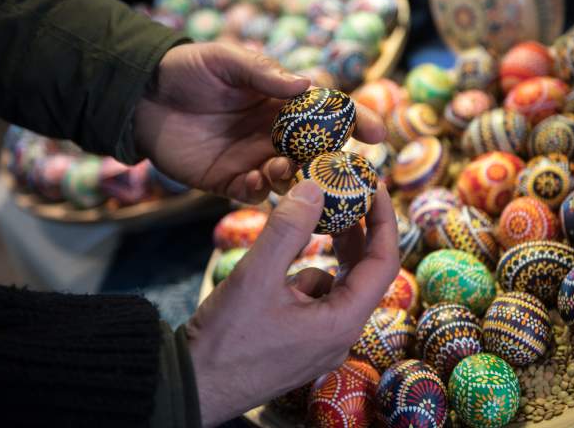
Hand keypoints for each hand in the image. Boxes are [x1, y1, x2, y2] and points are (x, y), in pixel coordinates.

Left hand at [134, 42, 384, 202]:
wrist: (139, 97)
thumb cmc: (186, 71)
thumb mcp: (225, 60)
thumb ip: (263, 74)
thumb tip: (306, 84)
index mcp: (282, 102)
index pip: (329, 113)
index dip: (355, 121)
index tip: (378, 134)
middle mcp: (276, 133)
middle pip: (317, 151)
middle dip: (330, 161)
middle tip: (332, 167)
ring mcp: (255, 158)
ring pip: (291, 177)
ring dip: (294, 177)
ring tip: (280, 168)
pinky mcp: (230, 181)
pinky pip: (256, 194)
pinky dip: (262, 192)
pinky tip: (254, 182)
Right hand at [185, 179, 398, 426]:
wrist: (190, 386)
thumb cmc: (224, 340)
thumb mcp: (256, 275)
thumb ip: (288, 229)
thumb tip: (314, 188)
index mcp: (342, 321)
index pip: (384, 263)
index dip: (383, 221)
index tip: (376, 187)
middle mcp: (339, 334)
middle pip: (361, 272)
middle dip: (353, 231)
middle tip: (343, 193)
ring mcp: (320, 341)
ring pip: (333, 283)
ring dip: (321, 253)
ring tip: (302, 225)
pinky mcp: (301, 343)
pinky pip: (312, 299)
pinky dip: (299, 277)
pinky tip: (273, 275)